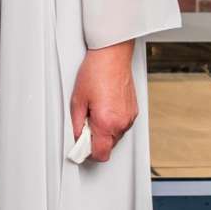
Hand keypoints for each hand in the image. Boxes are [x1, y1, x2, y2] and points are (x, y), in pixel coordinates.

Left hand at [68, 42, 137, 162]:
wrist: (112, 56)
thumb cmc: (95, 73)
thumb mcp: (77, 100)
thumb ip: (76, 125)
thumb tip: (77, 138)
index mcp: (106, 122)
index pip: (100, 154)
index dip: (88, 153)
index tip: (81, 147)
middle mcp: (121, 122)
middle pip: (108, 146)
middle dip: (96, 139)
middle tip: (86, 123)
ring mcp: (130, 117)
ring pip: (115, 136)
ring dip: (105, 130)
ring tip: (96, 111)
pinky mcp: (134, 111)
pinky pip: (122, 125)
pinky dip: (113, 122)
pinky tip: (105, 107)